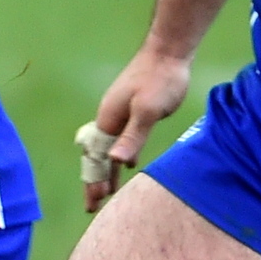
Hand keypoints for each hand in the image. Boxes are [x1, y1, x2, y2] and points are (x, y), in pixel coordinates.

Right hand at [84, 50, 195, 213]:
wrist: (168, 53)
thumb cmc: (160, 80)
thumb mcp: (148, 110)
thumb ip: (133, 136)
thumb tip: (118, 162)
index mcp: (108, 120)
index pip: (97, 158)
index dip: (95, 181)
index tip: (93, 204)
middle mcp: (109, 119)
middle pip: (98, 155)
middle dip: (95, 180)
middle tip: (93, 206)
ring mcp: (119, 114)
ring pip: (108, 148)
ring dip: (107, 170)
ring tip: (107, 191)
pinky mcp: (131, 111)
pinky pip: (119, 141)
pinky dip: (118, 157)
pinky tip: (126, 163)